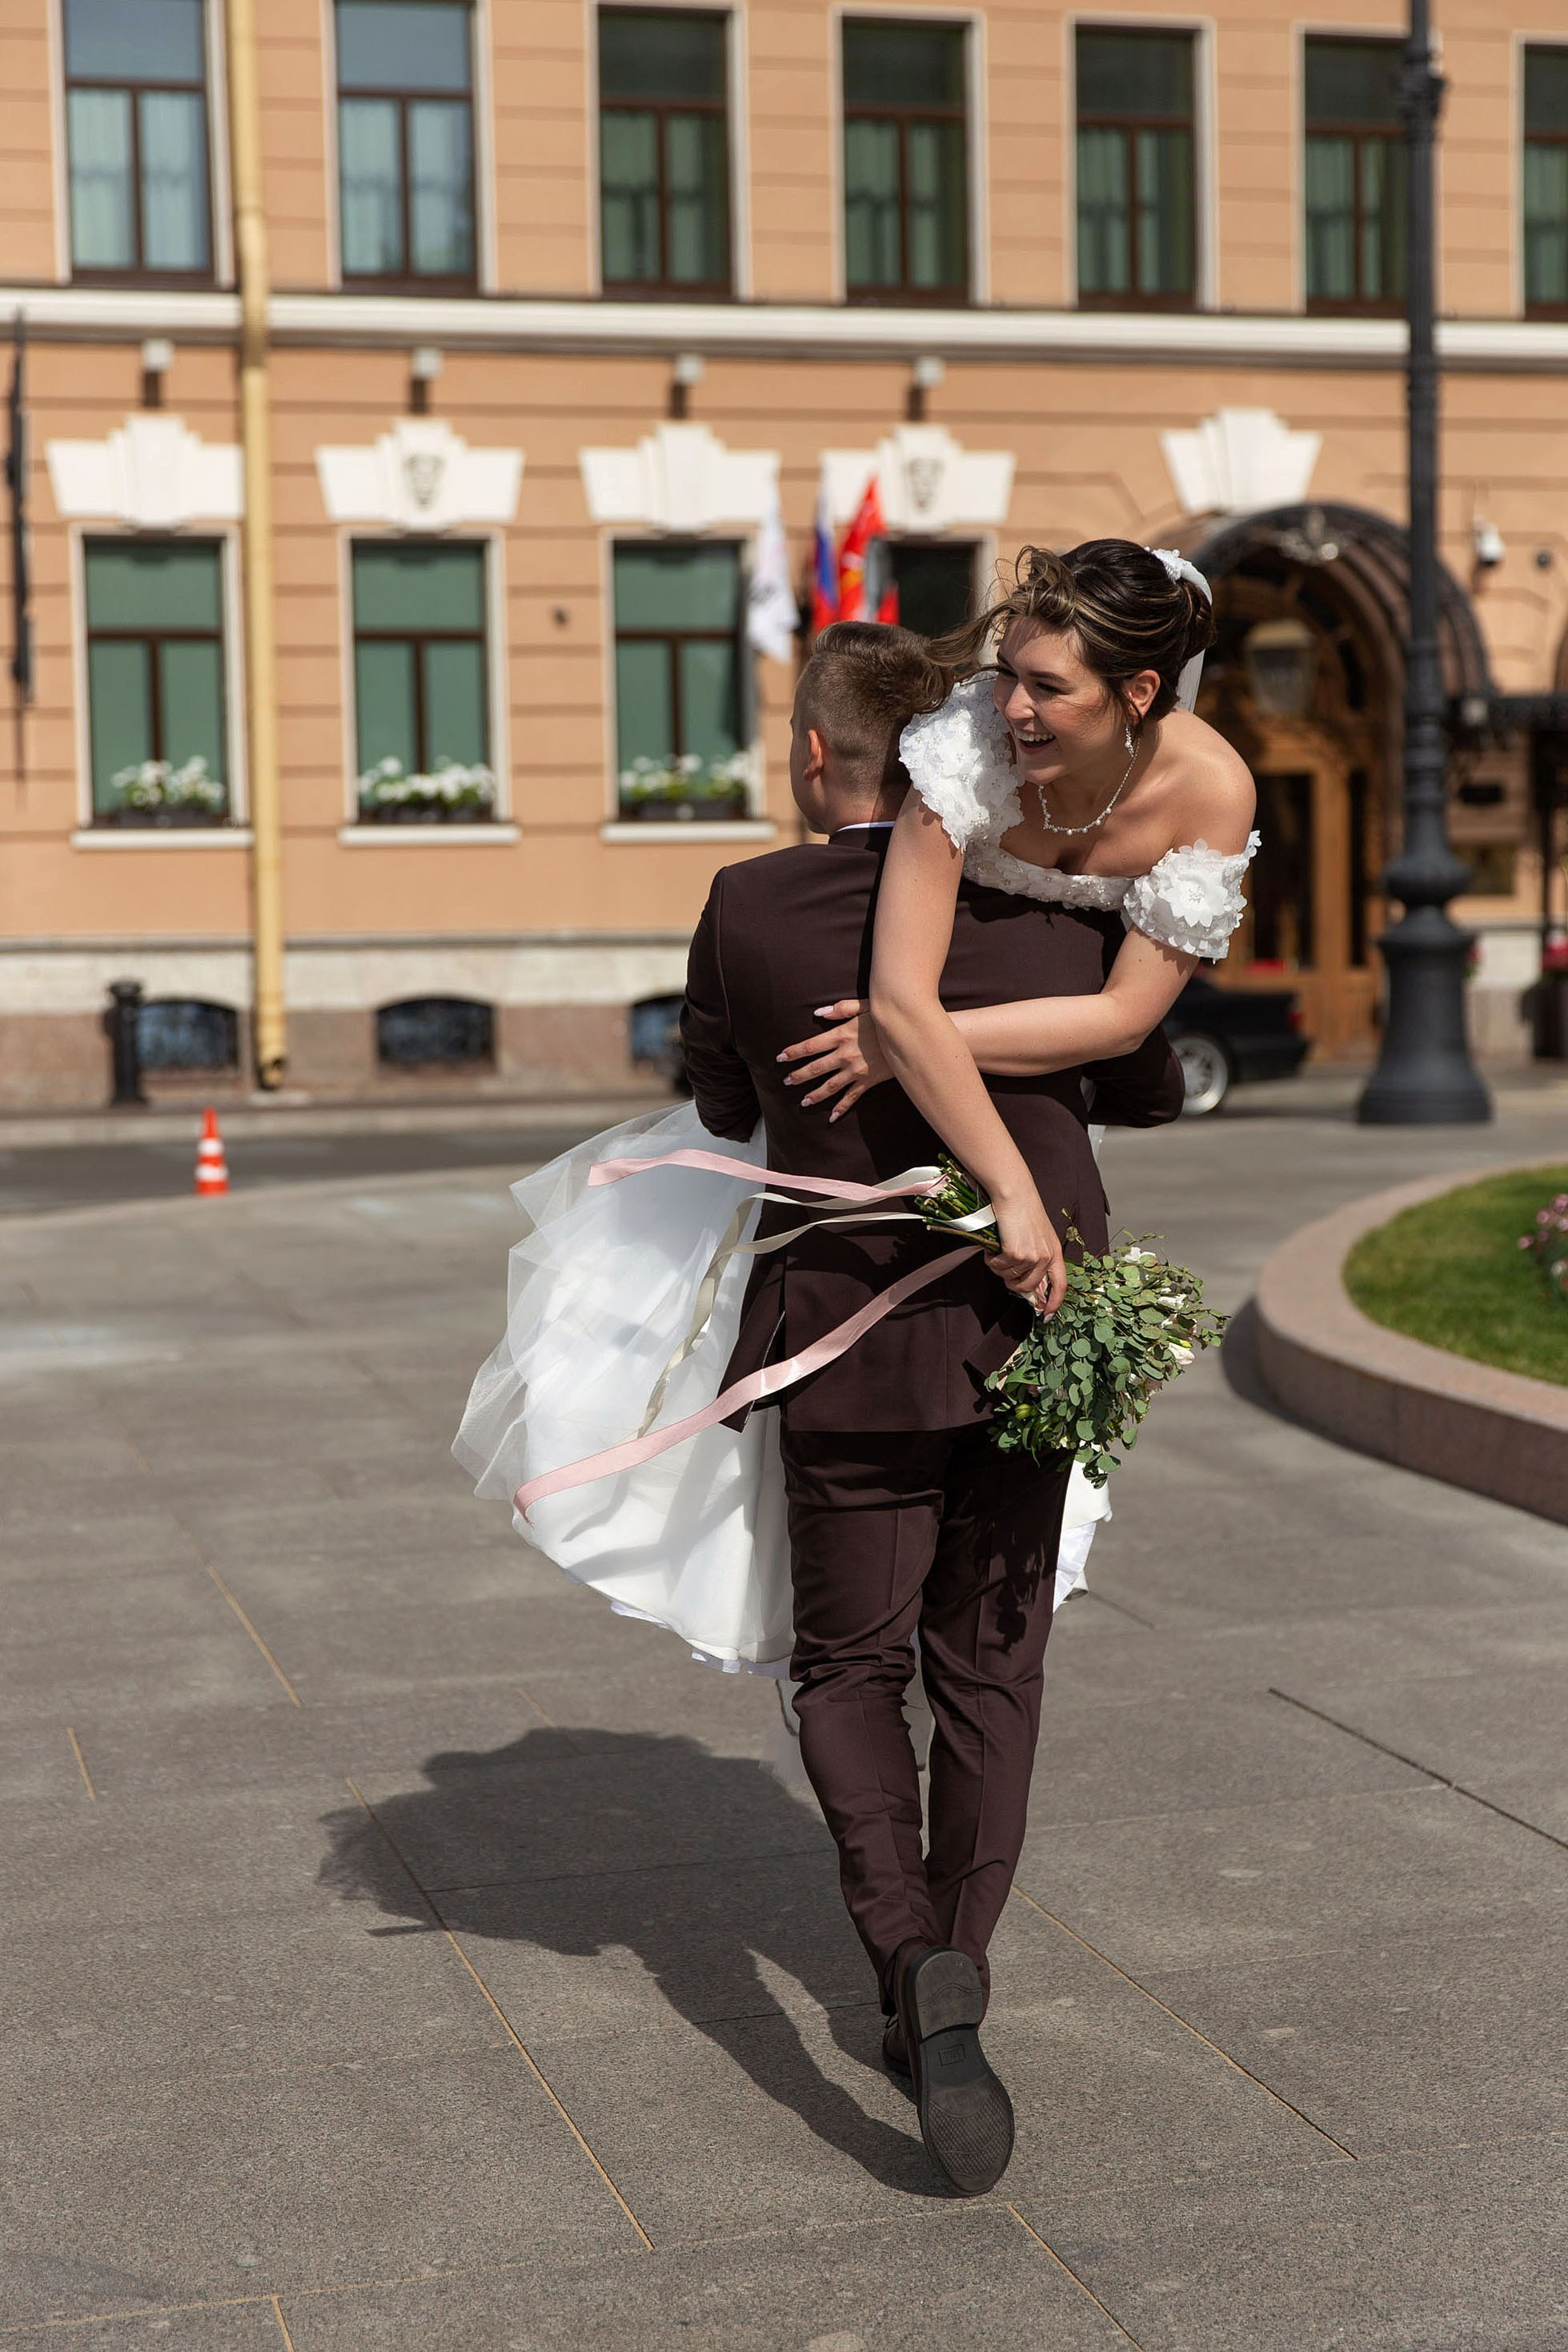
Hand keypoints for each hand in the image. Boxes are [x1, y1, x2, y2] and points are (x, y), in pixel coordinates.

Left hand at [777, 998, 892, 1119]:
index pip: (810, 1046)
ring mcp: (856, 1070)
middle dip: (798, 1076)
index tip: (780, 1057)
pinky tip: (832, 1117)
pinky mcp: (868, 1081)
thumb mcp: (865, 1005)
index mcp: (841, 1035)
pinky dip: (841, 1108)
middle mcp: (845, 1055)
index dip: (793, 1052)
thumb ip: (841, 1008)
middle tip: (786, 1081)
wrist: (912, 1035)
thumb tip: (818, 1014)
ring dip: (814, 1095)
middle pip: (815, 1068)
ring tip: (803, 1102)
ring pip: (830, 1086)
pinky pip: (851, 1097)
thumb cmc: (887, 1017)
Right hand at [990, 1189, 1065, 1315]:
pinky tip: (993, 1247)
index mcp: (1055, 1253)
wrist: (1014, 1194)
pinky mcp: (1016, 1253)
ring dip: (999, 1268)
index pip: (1061, 1285)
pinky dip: (991, 1260)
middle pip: (1027, 1287)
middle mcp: (1046, 1257)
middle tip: (1003, 1268)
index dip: (1054, 1304)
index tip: (1046, 1316)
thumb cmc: (1023, 1212)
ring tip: (998, 1251)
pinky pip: (998, 1267)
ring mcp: (1032, 1256)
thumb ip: (1036, 1258)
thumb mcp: (1038, 1237)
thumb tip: (1026, 1284)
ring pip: (1010, 1277)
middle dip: (1011, 1283)